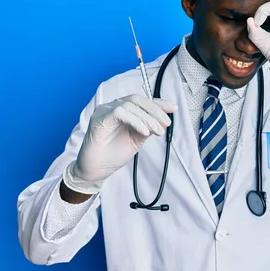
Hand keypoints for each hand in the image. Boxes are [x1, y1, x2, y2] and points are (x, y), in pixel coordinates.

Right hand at [63, 95, 177, 194]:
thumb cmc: (113, 155)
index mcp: (122, 111)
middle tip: (166, 123)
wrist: (96, 171)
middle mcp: (112, 107)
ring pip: (130, 105)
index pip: (142, 102)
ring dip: (148, 118)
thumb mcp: (137, 139)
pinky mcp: (99, 119)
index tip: (173, 109)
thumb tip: (163, 119)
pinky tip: (144, 132)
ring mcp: (105, 112)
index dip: (159, 103)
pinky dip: (135, 121)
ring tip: (157, 131)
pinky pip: (120, 113)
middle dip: (155, 110)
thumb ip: (147, 128)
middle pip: (137, 100)